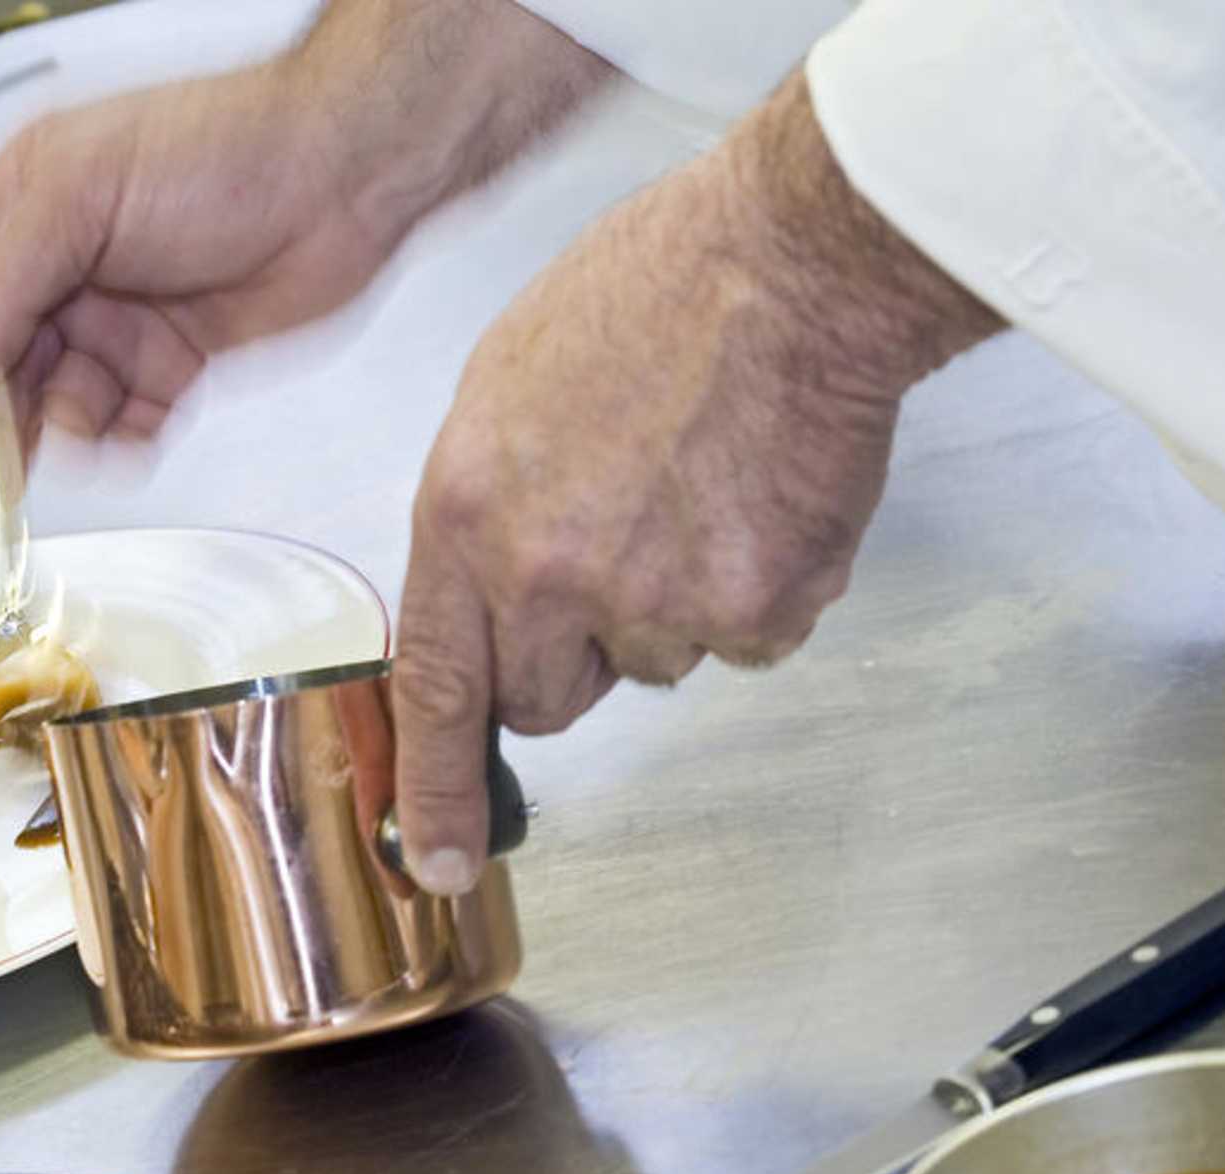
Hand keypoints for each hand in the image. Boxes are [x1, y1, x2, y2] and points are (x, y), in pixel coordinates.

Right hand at [0, 0, 609, 451]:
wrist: (342, 178)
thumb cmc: (220, 151)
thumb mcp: (77, 200)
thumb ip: (2, 286)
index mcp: (18, 210)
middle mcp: (59, 269)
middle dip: (6, 412)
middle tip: (17, 455)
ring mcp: (114, 320)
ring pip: (58, 406)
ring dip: (72, 427)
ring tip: (102, 415)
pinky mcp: (168, 363)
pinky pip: (123, 424)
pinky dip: (126, 439)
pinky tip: (144, 424)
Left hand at [389, 70, 1004, 894]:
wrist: (790, 261)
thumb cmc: (650, 296)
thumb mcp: (505, 394)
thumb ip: (484, 521)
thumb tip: (488, 605)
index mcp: (466, 518)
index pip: (434, 692)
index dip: (434, 792)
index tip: (435, 862)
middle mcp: (547, 576)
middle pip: (546, 699)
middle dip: (575, 653)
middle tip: (621, 547)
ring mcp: (654, 601)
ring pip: (654, 663)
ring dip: (674, 602)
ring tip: (698, 484)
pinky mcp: (754, 608)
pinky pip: (747, 641)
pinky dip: (758, 588)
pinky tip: (758, 496)